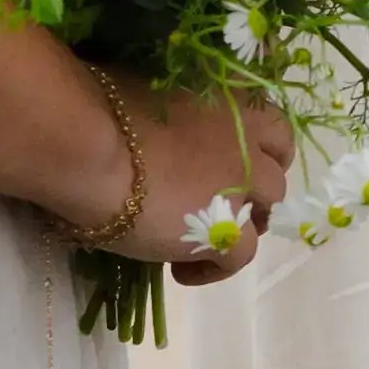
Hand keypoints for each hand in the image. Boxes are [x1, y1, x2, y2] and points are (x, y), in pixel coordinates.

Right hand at [81, 84, 292, 283]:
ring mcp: (241, 186)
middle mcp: (247, 140)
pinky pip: (239, 258)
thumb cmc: (105, 110)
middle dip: (257, 197)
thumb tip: (162, 136)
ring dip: (239, 230)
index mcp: (232, 101)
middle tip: (225, 211)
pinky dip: (214, 269)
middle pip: (275, 177)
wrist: (92, 150)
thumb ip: (179, 117)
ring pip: (264, 217)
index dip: (261, 152)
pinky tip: (180, 272)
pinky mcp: (225, 230)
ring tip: (200, 245)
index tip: (238, 167)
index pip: (274, 127)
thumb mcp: (156, 97)